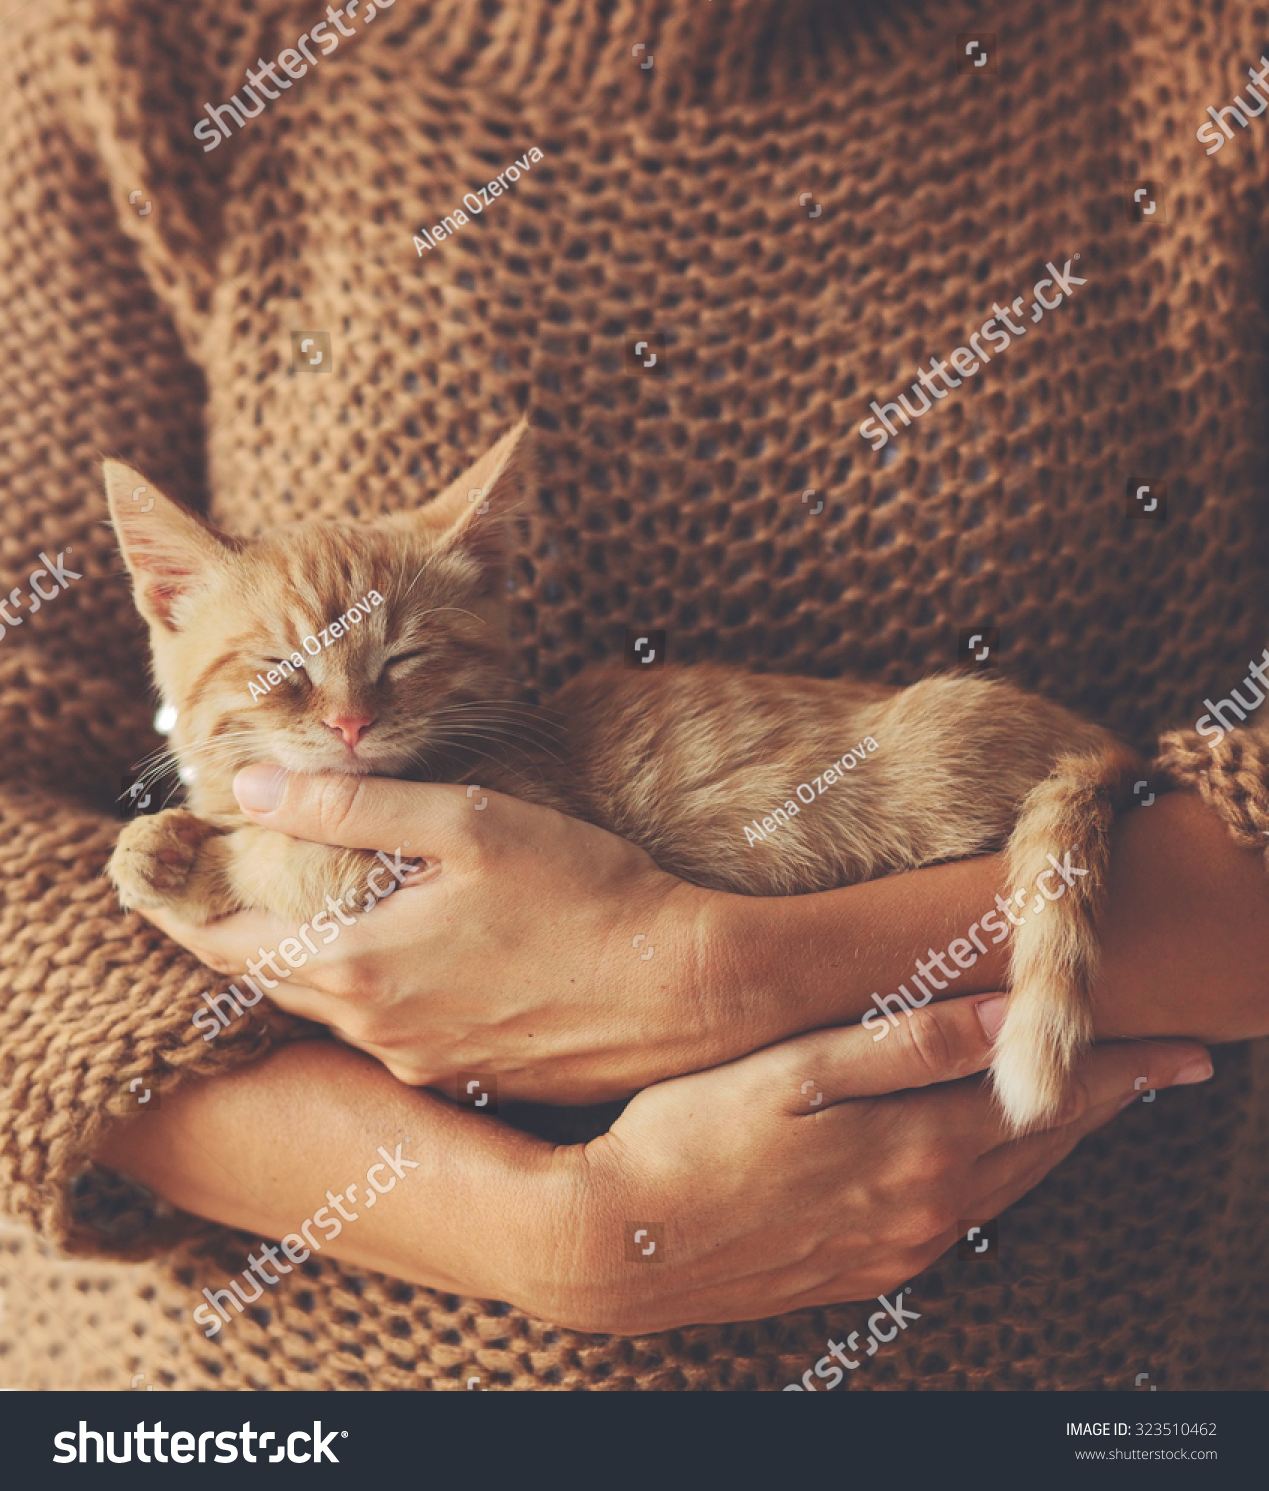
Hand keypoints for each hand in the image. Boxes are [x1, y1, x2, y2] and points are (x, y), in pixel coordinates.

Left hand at [141, 765, 718, 1101]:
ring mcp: (423, 1065)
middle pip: (272, 981)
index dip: (182, 908)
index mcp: (359, 967)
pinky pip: (390, 1031)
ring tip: (314, 900)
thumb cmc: (585, 894)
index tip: (162, 868)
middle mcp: (377, 1033)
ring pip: (335, 1007)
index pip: (224, 947)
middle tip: (232, 874)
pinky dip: (372, 985)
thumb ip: (351, 806)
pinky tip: (408, 946)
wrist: (687, 993)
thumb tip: (251, 787)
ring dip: (310, 956)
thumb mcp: (466, 823)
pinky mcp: (469, 1079)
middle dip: (242, 929)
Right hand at [546, 993, 1212, 1333]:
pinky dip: (1008, 1175)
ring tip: (1096, 1101)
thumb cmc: (692, 1134)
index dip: (1120, 1071)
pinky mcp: (867, 1268)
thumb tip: (1003, 1018)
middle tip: (1160, 1066)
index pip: (1047, 1099)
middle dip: (1106, 1103)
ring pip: (1011, 1184)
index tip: (1184, 1048)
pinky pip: (969, 1215)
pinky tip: (999, 1153)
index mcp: (917, 1148)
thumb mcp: (792, 1070)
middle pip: (1043, 1144)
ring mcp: (898, 1247)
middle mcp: (925, 1208)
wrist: (622, 1244)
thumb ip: (903, 1044)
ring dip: (1061, 1139)